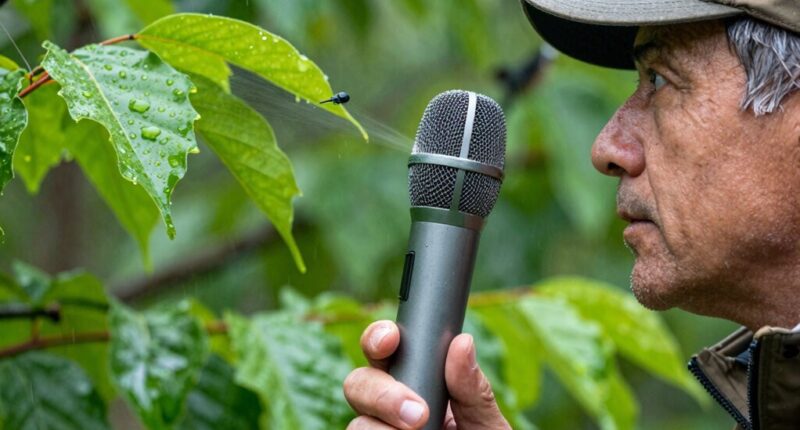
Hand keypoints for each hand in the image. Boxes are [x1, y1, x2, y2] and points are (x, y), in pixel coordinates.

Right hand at [343, 320, 510, 428]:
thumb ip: (473, 390)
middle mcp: (389, 407)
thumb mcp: (487, 425)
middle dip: (381, 392)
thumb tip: (462, 343)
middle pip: (359, 383)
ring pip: (356, 424)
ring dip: (380, 429)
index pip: (387, 348)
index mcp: (417, 381)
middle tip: (419, 415)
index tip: (391, 340)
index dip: (381, 336)